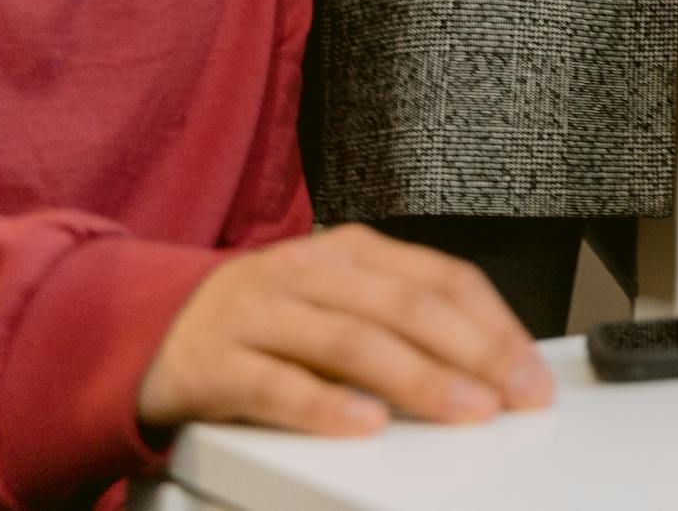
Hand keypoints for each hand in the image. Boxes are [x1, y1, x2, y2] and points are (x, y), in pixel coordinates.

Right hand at [135, 224, 550, 437]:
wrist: (145, 329)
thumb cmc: (265, 321)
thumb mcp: (336, 299)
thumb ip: (401, 319)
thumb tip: (491, 364)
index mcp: (352, 251)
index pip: (442, 278)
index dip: (494, 325)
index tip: (532, 373)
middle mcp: (309, 271)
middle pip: (406, 307)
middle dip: (473, 353)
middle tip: (515, 397)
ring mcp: (258, 313)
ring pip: (351, 341)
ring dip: (418, 379)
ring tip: (466, 411)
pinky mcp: (212, 362)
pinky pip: (276, 385)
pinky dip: (326, 406)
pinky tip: (365, 426)